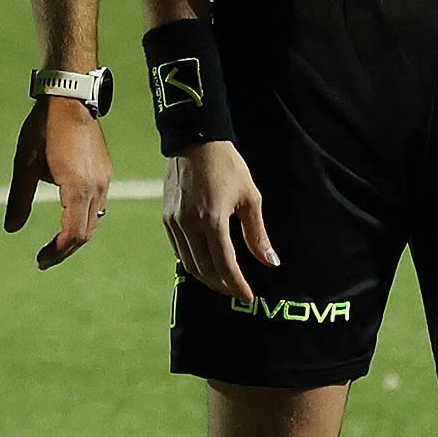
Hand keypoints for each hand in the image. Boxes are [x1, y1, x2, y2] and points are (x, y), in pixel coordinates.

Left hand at [6, 95, 111, 268]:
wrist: (70, 96)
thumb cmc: (44, 127)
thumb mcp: (25, 162)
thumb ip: (20, 198)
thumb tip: (11, 229)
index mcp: (77, 188)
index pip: (72, 235)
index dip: (56, 253)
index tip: (39, 260)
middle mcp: (96, 187)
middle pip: (86, 233)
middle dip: (65, 250)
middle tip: (44, 258)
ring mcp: (104, 179)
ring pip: (95, 221)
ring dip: (75, 235)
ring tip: (54, 242)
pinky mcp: (105, 171)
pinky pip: (99, 206)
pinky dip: (84, 219)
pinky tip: (69, 217)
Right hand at [163, 140, 276, 303]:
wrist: (195, 140)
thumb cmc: (226, 165)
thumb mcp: (249, 197)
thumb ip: (257, 233)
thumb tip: (270, 261)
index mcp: (213, 220)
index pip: (225, 266)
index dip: (237, 286)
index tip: (248, 296)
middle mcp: (189, 224)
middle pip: (205, 271)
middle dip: (223, 286)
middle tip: (237, 291)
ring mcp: (174, 222)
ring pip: (189, 264)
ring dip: (207, 278)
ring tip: (224, 281)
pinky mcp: (167, 218)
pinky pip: (179, 250)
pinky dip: (193, 263)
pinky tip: (206, 262)